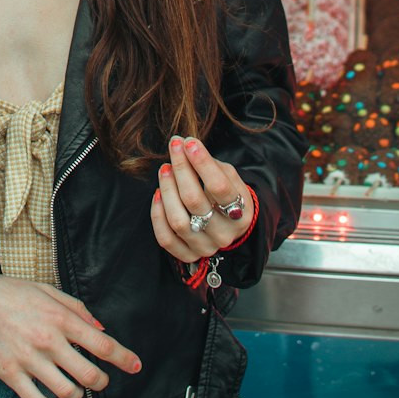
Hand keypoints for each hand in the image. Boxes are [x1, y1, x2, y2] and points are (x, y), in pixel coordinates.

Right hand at [0, 272, 139, 397]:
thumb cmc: (9, 292)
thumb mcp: (46, 290)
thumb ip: (76, 308)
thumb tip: (99, 329)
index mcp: (59, 318)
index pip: (102, 344)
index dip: (124, 358)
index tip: (135, 366)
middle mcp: (48, 341)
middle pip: (90, 375)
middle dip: (102, 381)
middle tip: (100, 379)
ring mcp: (29, 360)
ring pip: (67, 393)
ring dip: (77, 395)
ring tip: (74, 388)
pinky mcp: (10, 375)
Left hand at [150, 134, 252, 263]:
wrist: (228, 223)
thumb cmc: (226, 193)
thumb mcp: (228, 176)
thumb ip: (209, 163)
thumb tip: (185, 144)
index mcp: (241, 212)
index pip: (220, 187)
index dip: (202, 163)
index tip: (189, 142)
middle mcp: (224, 233)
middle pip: (194, 202)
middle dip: (181, 169)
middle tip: (174, 147)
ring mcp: (206, 247)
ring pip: (178, 221)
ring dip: (167, 190)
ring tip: (165, 169)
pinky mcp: (188, 254)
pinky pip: (166, 238)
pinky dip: (157, 215)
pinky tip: (158, 194)